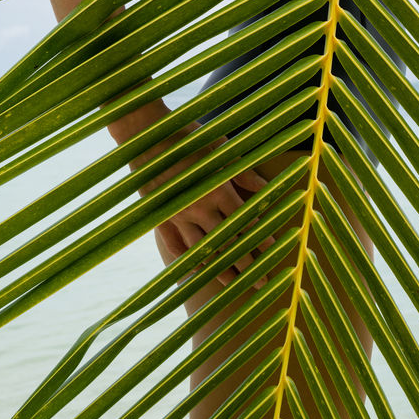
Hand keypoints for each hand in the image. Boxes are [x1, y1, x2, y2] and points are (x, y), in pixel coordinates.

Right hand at [141, 122, 273, 285]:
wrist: (144, 134)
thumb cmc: (188, 136)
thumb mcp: (221, 149)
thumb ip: (244, 173)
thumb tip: (267, 189)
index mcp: (216, 190)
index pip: (244, 222)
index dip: (260, 238)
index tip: (273, 253)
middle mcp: (197, 207)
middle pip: (226, 242)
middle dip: (245, 263)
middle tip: (261, 283)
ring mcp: (176, 215)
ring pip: (201, 249)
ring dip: (219, 268)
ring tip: (234, 284)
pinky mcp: (160, 216)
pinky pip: (174, 244)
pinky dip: (187, 260)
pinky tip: (198, 271)